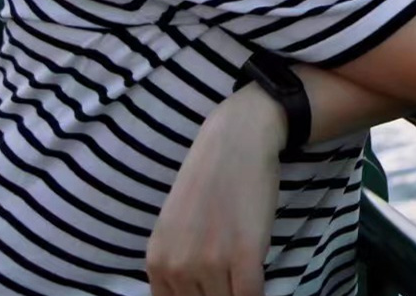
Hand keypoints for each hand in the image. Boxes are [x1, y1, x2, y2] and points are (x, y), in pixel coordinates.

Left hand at [146, 85, 285, 295]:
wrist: (238, 136)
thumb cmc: (211, 175)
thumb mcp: (177, 224)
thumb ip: (178, 262)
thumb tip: (192, 291)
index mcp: (157, 260)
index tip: (213, 287)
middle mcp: (177, 265)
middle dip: (220, 293)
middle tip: (231, 275)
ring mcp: (210, 262)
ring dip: (239, 290)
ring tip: (246, 270)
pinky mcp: (244, 256)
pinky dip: (259, 294)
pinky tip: (258, 273)